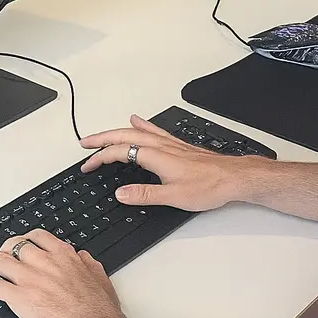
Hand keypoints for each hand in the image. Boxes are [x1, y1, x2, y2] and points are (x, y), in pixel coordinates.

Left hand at [0, 230, 147, 317]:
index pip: (37, 237)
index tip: (22, 243)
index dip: (26, 239)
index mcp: (63, 256)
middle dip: (5, 249)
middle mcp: (44, 262)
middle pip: (15, 245)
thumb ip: (87, 263)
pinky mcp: (19, 298)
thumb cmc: (98, 309)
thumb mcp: (99, 277)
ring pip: (0, 262)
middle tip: (2, 254)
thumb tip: (82, 257)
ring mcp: (30, 279)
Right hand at [80, 114, 258, 210]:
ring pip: (136, 132)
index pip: (120, 153)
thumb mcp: (174, 197)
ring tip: (101, 134)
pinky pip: (152, 130)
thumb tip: (121, 193)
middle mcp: (161, 146)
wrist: (233, 178)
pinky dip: (140, 125)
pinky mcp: (177, 146)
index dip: (100, 158)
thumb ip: (145, 194)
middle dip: (101, 139)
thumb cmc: (209, 186)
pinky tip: (137, 120)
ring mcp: (169, 144)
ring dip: (116, 132)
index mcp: (156, 156)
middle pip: (123, 136)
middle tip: (84, 144)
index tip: (88, 165)